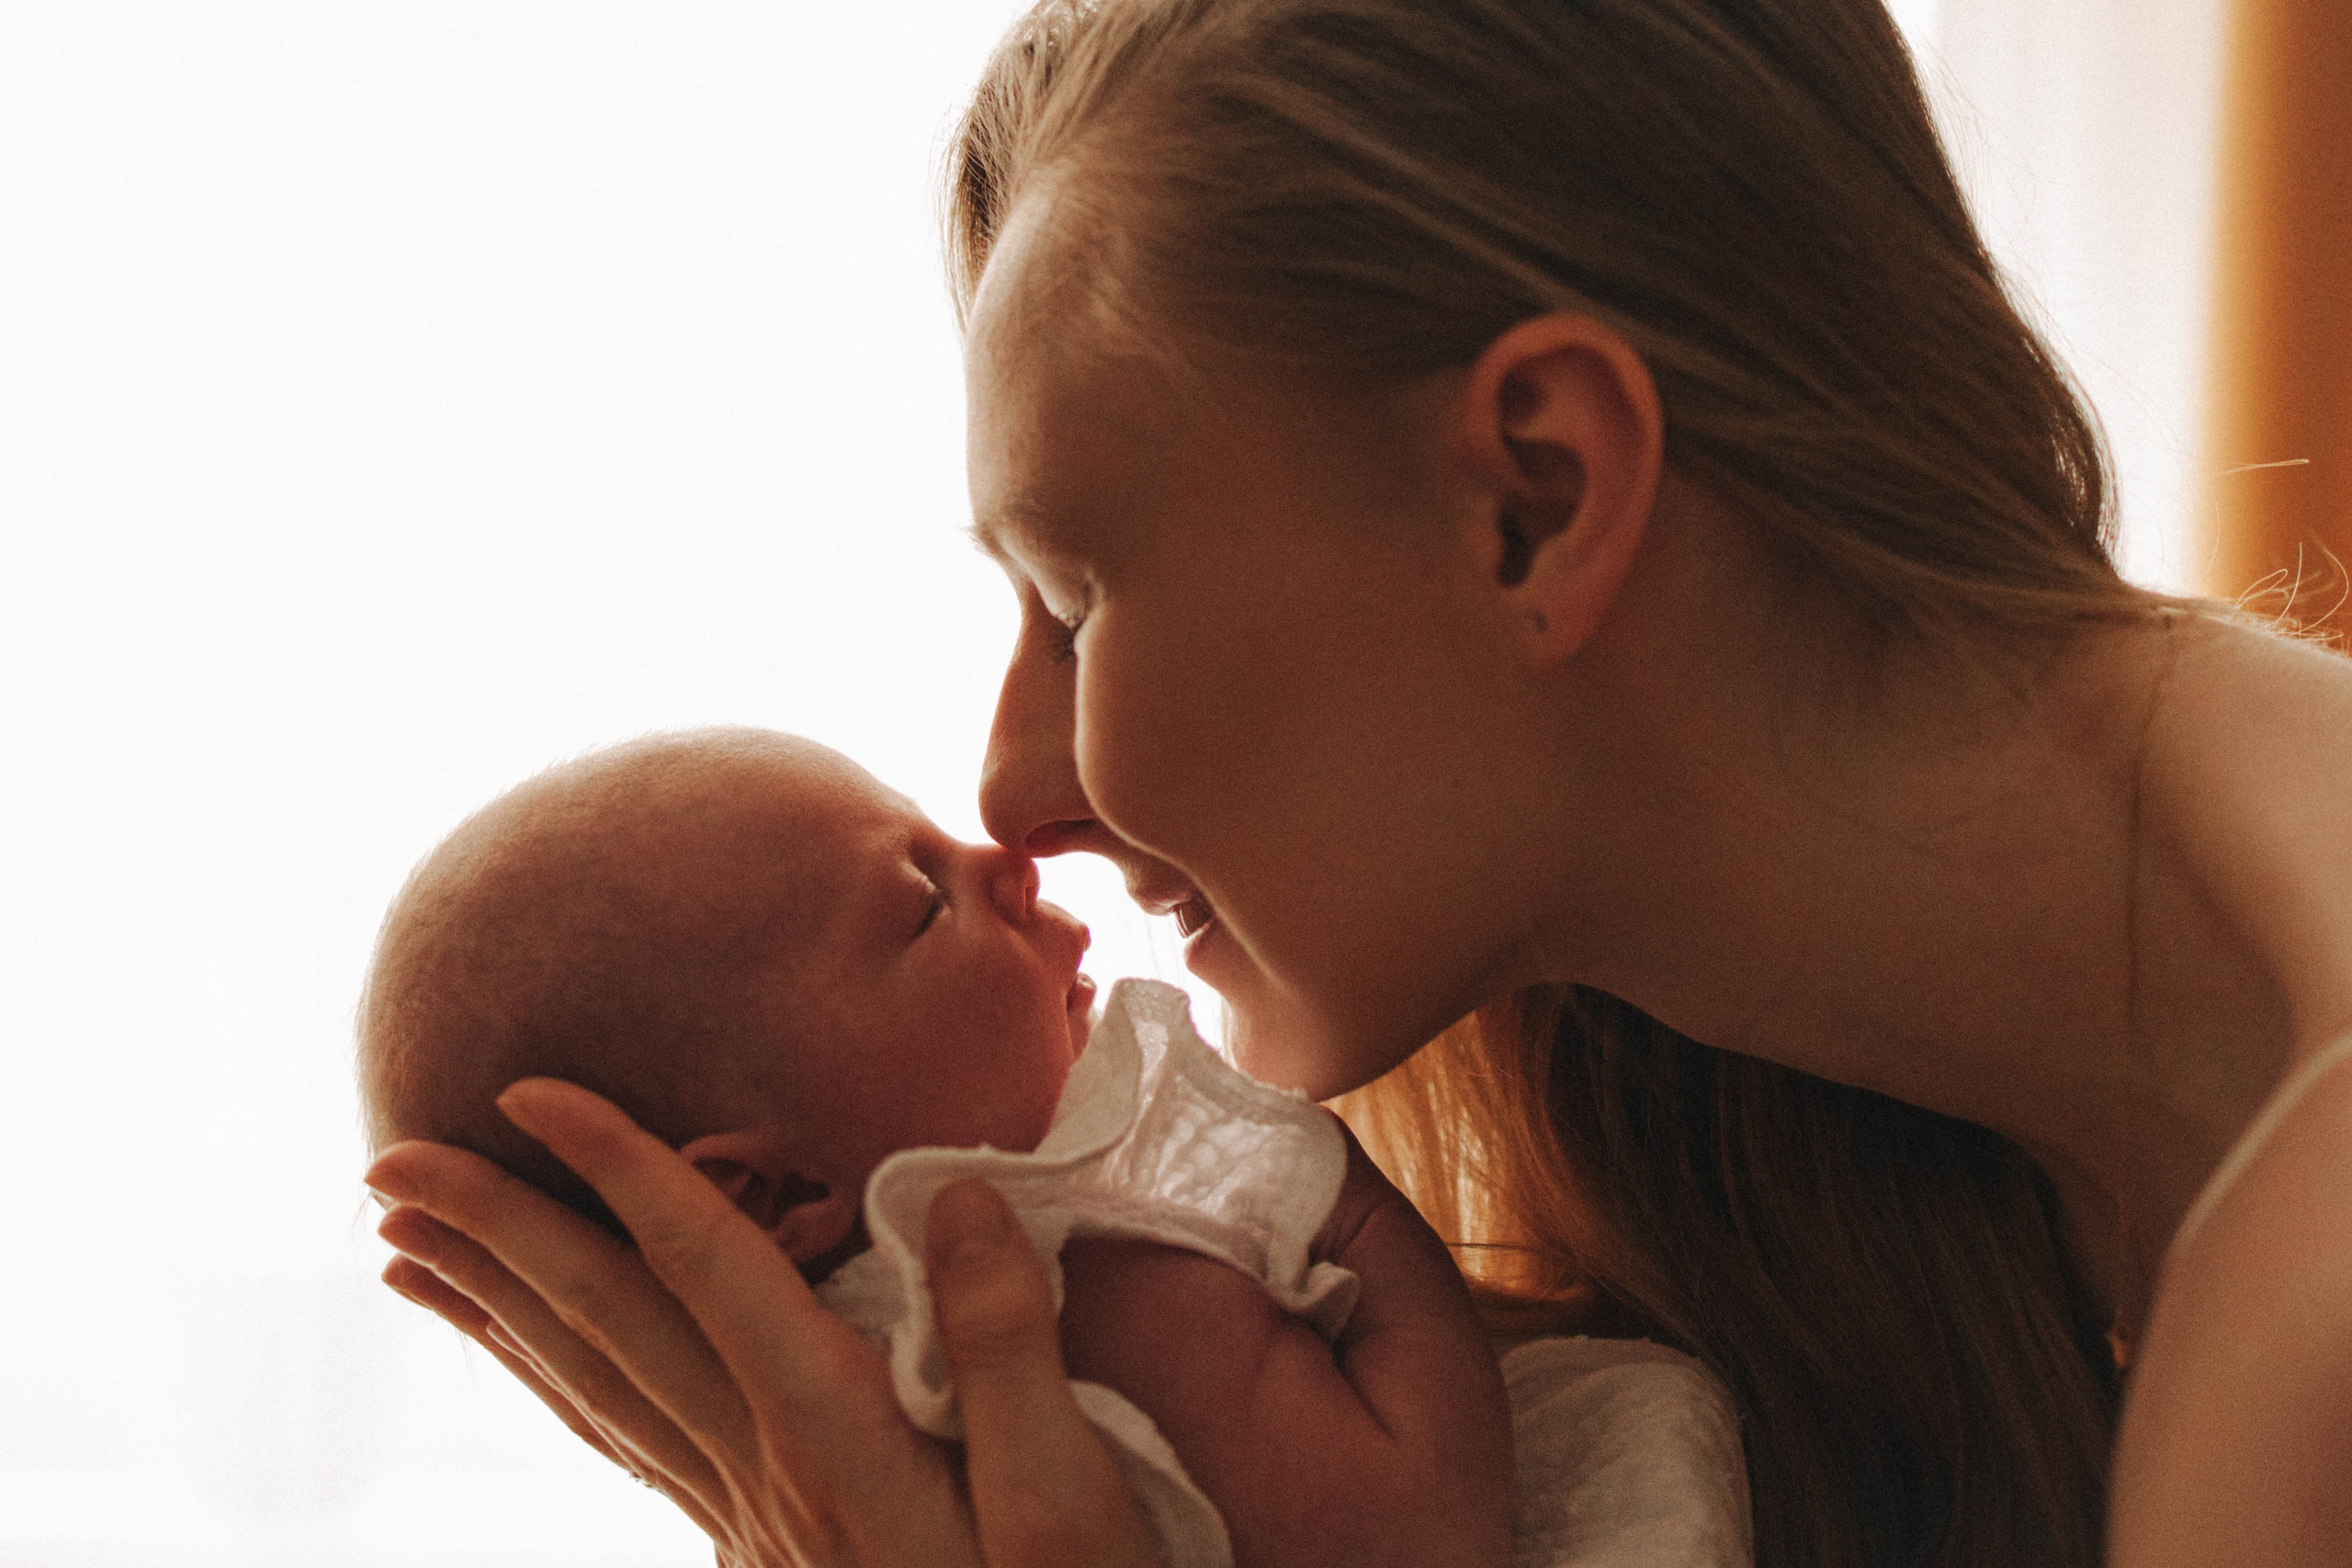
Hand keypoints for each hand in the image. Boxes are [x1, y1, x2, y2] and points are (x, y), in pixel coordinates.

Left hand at [366, 1077, 1161, 1567]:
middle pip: (604, 1330)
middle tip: (389, 1165)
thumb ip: (1007, 1344)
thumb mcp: (1069, 1499)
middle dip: (494, 1237)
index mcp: (832, 1438)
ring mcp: (750, 1515)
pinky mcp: (760, 1541)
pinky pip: (622, 1440)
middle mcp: (764, 1472)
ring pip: (590, 1391)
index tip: (529, 1092)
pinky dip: (553, 1383)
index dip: (617, 1172)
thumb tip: (958, 1197)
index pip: (703, 1270)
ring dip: (494, 1309)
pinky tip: (531, 1356)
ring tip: (409, 1250)